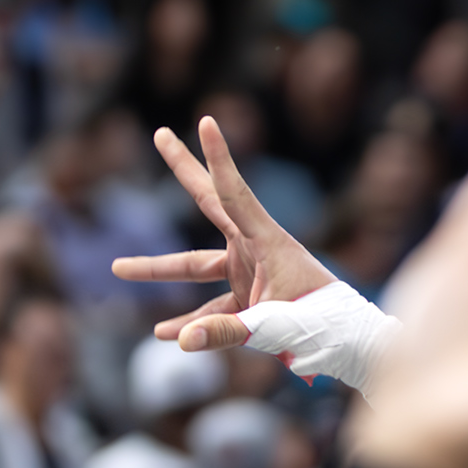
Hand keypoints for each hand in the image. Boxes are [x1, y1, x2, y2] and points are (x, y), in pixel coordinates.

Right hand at [112, 117, 343, 348]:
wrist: (349, 345)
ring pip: (195, 264)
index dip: (219, 159)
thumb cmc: (321, 327)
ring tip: (118, 268)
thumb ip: (226, 332)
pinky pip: (210, 308)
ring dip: (158, 269)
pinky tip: (165, 333)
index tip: (205, 122)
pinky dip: (191, 321)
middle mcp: (254, 248)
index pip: (235, 193)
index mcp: (268, 241)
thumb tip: (181, 340)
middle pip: (210, 201)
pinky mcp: (247, 299)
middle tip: (161, 133)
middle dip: (184, 169)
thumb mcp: (273, 327)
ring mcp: (248, 272)